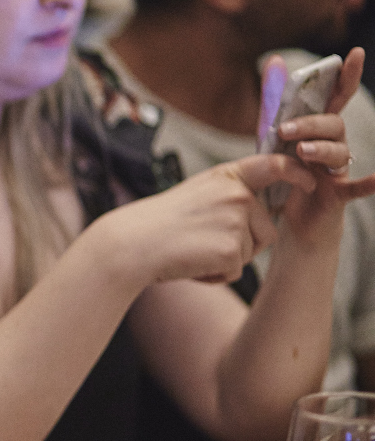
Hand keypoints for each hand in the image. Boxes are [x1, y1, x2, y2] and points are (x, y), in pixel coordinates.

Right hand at [99, 155, 317, 285]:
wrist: (131, 244)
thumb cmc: (157, 224)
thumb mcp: (196, 195)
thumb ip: (228, 196)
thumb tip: (255, 212)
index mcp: (226, 177)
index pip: (273, 165)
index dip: (297, 172)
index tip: (310, 180)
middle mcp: (237, 194)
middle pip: (266, 228)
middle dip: (241, 243)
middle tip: (200, 241)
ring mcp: (236, 220)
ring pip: (251, 252)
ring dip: (226, 260)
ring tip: (192, 251)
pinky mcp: (232, 249)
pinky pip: (235, 271)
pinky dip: (214, 275)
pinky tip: (190, 263)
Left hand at [268, 49, 374, 238]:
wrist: (293, 221)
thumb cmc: (288, 174)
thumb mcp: (276, 137)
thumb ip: (276, 103)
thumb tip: (273, 60)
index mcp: (319, 130)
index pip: (336, 98)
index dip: (347, 76)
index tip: (355, 54)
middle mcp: (333, 145)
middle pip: (333, 124)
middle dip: (311, 123)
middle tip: (284, 130)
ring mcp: (338, 169)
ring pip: (338, 151)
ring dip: (321, 149)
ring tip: (301, 152)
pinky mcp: (338, 194)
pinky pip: (357, 187)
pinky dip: (369, 183)